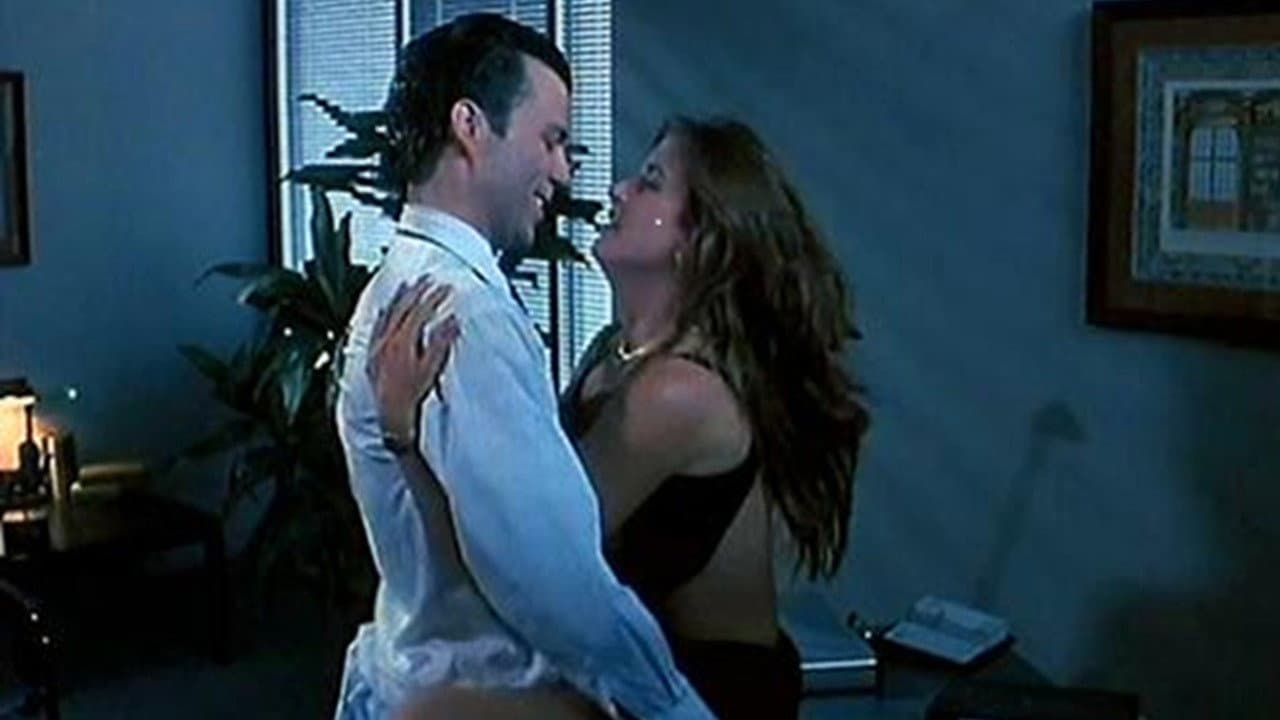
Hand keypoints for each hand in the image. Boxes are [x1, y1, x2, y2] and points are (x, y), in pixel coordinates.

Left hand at [368, 275, 459, 448]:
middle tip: (428, 279)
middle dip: (416, 291)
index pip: (419, 311)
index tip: (445, 287)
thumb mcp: (431, 369)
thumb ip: (441, 342)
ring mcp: (377, 347)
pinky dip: (383, 313)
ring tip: (407, 285)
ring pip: (387, 315)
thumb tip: (452, 320)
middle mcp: (386, 341)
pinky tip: (385, 310)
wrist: (392, 418)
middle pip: (402, 308)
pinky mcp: (372, 355)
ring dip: (398, 298)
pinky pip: (376, 327)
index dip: (433, 297)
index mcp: (402, 342)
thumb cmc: (413, 396)